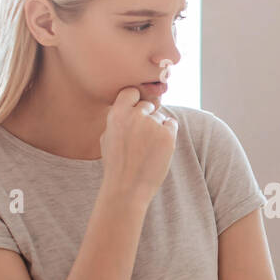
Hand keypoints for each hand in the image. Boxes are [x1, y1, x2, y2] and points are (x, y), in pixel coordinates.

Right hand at [101, 85, 177, 202]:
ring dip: (158, 128)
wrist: (127, 188)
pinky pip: (172, 124)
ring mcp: (153, 125)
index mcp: (117, 114)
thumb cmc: (116, 164)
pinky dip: (169, 134)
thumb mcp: (107, 137)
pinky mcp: (168, 136)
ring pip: (160, 117)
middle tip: (142, 139)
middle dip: (147, 118)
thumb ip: (118, 119)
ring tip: (147, 149)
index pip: (131, 92)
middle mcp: (135, 115)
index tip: (135, 113)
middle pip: (148, 105)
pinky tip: (159, 149)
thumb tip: (131, 104)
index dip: (135, 101)